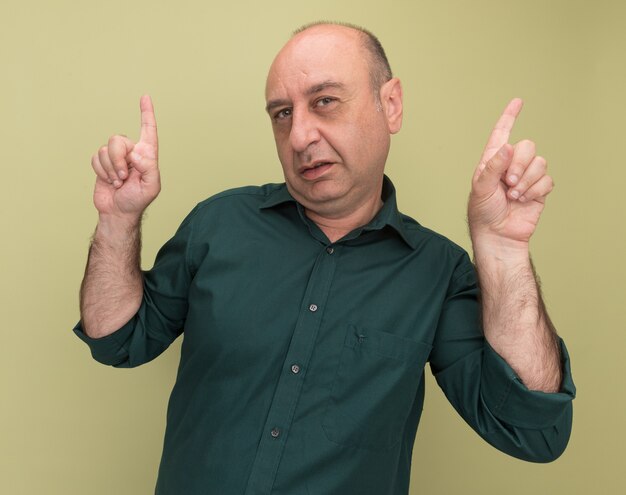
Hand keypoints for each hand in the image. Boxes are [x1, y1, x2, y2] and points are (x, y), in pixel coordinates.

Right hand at [91, 95, 160, 218]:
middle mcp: (131, 151)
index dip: (147, 113)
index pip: (148, 130)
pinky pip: (96, 157)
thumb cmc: (137, 200)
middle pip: (118, 140)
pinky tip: (109, 181)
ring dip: (110, 168)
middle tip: (123, 177)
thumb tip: (136, 153)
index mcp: (147, 155)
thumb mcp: (151, 187)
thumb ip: (148, 168)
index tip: (145, 97)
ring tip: (118, 182)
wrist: (118, 211)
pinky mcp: (103, 162)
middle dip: (117, 160)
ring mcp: (116, 156)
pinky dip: (101, 171)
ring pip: (106, 149)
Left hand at [468, 98, 553, 249]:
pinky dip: (535, 190)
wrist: (498, 235)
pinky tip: (524, 200)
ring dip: (527, 180)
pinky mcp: (539, 190)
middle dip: (519, 164)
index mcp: (493, 161)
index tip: (518, 102)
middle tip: (509, 183)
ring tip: (514, 195)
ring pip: (539, 162)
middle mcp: (510, 165)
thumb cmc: (483, 213)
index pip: (501, 133)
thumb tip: (508, 146)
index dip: (509, 117)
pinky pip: (547, 179)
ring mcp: (526, 176)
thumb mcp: (480, 188)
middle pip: (527, 146)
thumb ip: (493, 166)